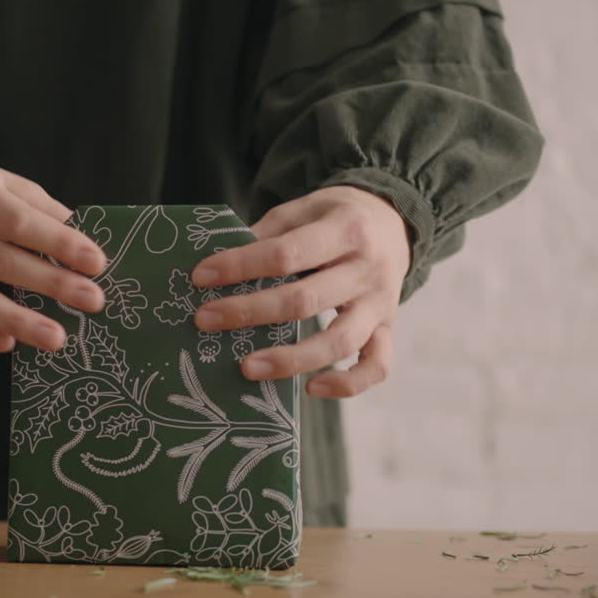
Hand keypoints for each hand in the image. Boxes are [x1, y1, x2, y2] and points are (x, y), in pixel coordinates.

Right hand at [0, 154, 106, 352]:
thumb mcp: (6, 184)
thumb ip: (43, 212)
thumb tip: (87, 245)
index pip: (19, 222)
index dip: (58, 243)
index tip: (97, 262)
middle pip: (0, 261)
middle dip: (51, 283)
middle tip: (93, 300)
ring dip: (17, 321)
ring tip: (57, 338)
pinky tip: (8, 344)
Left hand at [191, 186, 410, 397]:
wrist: (396, 222)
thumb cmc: (337, 217)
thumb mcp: (306, 208)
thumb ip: (269, 232)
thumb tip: (218, 263)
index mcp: (346, 229)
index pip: (287, 253)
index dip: (241, 266)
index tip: (201, 277)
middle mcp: (368, 269)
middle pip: (305, 299)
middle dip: (250, 312)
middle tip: (205, 320)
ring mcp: (381, 303)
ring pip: (340, 341)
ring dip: (291, 359)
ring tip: (246, 367)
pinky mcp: (387, 329)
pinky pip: (376, 366)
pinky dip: (347, 384)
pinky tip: (310, 389)